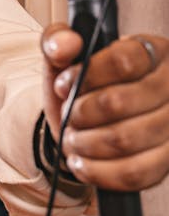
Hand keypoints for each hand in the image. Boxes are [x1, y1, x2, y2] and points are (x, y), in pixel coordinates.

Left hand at [42, 22, 168, 190]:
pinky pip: (132, 173)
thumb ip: (57, 41)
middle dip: (80, 113)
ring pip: (124, 140)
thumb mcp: (65, 57)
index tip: (64, 86)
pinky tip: (81, 161)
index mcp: (152, 52)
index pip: (124, 61)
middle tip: (69, 117)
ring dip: (85, 142)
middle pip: (119, 103)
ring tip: (72, 138)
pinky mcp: (165, 163)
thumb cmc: (82, 85)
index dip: (85, 76)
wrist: (90, 123)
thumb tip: (66, 44)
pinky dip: (97, 171)